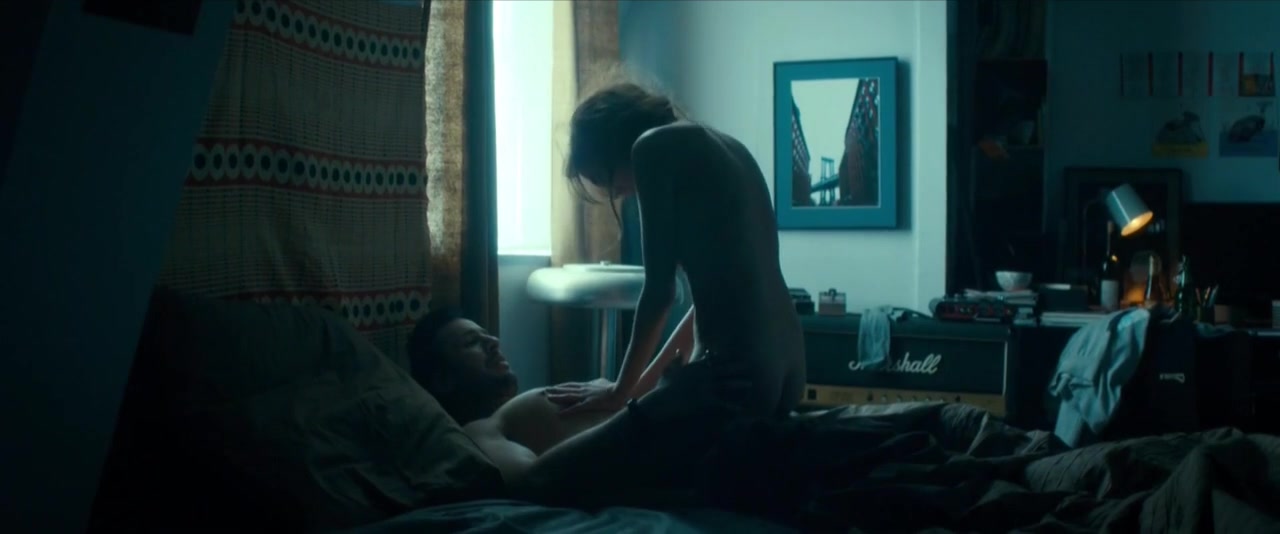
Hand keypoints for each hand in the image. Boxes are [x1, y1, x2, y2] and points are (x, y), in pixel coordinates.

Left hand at [544, 378, 626, 414]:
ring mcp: (586, 397)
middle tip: (545, 390)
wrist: (622, 391)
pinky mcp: (590, 404)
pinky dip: (567, 411)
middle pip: (567, 390)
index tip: (553, 387)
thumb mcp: (605, 385)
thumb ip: (599, 384)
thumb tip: (598, 382)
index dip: (562, 386)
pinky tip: (560, 414)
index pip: (572, 385)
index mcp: (588, 387)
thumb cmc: (615, 389)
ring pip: (568, 397)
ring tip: (548, 398)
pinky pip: (576, 408)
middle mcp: (584, 390)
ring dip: (557, 397)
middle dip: (555, 390)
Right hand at [638, 355, 754, 421]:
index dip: (726, 358)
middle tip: (750, 367)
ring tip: (750, 384)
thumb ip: (676, 360)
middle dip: (737, 368)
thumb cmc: (663, 388)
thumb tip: (679, 351)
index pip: (714, 359)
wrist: (660, 402)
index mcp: (695, 367)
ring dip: (739, 384)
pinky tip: (741, 409)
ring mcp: (706, 387)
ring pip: (727, 384)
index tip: (735, 357)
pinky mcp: (707, 401)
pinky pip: (723, 404)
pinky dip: (733, 407)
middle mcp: (703, 375)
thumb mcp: (668, 370)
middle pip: (724, 369)